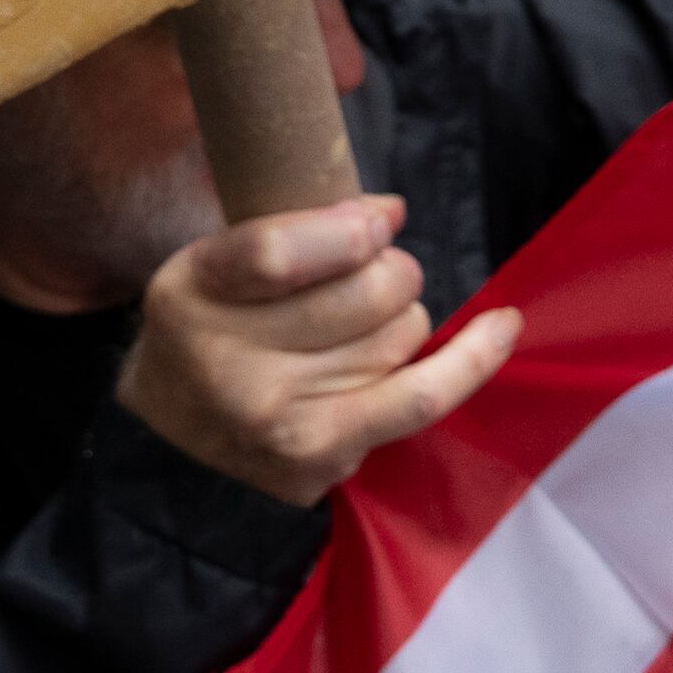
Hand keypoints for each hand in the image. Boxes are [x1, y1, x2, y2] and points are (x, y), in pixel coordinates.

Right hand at [114, 194, 522, 507]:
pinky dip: (472, 358)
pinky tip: (502, 327)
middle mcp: (229, 365)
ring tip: (360, 328)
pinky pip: (422, 397)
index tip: (377, 221)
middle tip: (365, 276)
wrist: (171, 439)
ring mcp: (281, 421)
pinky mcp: (325, 458)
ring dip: (401, 318)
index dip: (348, 230)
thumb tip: (390, 214)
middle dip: (387, 271)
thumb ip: (297, 225)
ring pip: (401, 333)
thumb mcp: (216, 256)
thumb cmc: (209, 327)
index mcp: (192, 292)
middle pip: (365, 292)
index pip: (278, 252)